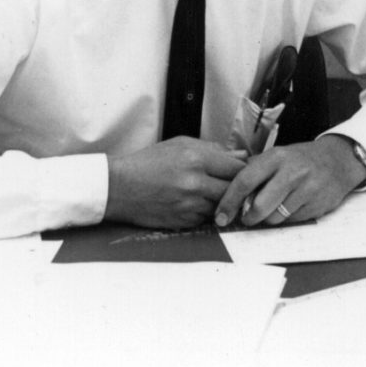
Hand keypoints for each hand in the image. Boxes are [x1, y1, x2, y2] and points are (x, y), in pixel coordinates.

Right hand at [105, 138, 248, 229]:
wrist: (120, 187)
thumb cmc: (149, 162)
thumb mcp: (179, 145)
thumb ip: (213, 150)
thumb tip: (241, 157)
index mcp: (196, 158)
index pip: (237, 168)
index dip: (244, 171)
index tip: (245, 173)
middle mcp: (195, 183)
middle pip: (234, 190)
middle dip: (238, 189)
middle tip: (238, 187)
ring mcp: (190, 205)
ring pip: (222, 206)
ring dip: (222, 201)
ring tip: (214, 193)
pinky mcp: (184, 221)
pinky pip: (207, 218)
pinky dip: (207, 212)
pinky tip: (197, 203)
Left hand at [213, 136, 365, 228]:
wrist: (337, 161)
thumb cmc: (299, 160)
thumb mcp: (276, 155)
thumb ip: (253, 170)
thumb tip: (226, 191)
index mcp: (276, 157)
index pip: (245, 181)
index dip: (229, 201)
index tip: (220, 216)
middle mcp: (292, 172)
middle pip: (260, 206)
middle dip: (249, 217)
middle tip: (247, 218)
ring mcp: (307, 190)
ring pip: (276, 218)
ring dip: (268, 219)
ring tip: (273, 207)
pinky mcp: (318, 205)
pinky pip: (292, 221)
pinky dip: (286, 219)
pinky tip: (291, 206)